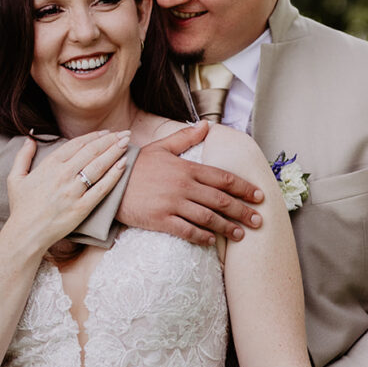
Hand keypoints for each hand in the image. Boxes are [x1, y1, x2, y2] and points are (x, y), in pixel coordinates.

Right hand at [6, 130, 129, 251]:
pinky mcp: (82, 207)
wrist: (26, 233)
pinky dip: (114, 175)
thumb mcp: (15, 178)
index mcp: (49, 165)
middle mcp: (63, 175)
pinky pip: (102, 188)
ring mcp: (73, 191)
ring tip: (126, 142)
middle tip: (124, 133)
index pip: (76, 144)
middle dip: (110, 140)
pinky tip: (123, 164)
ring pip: (98, 166)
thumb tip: (30, 138)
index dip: (93, 136)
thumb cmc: (21, 207)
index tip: (106, 132)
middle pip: (91, 151)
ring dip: (114, 152)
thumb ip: (23, 156)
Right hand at [117, 121, 263, 245]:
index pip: (222, 178)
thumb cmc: (136, 164)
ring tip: (241, 234)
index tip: (259, 196)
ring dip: (227, 227)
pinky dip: (202, 236)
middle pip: (220, 200)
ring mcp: (172, 204)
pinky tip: (212, 240)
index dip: (243, 188)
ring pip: (208, 218)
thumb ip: (186, 137)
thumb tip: (207, 125)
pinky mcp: (161, 220)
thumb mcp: (161, 147)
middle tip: (259, 220)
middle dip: (243, 211)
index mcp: (186, 168)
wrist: (109, 181)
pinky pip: (187, 230)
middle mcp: (183, 186)